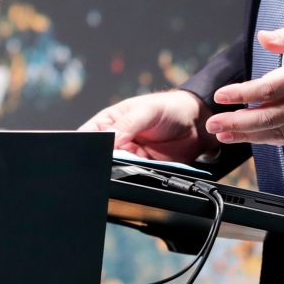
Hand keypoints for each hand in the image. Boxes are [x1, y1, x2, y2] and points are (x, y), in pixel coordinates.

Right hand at [79, 89, 211, 163]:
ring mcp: (130, 156)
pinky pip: (135, 176)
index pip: (88, 135)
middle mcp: (116, 140)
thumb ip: (128, 125)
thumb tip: (112, 140)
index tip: (92, 151)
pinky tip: (142, 168)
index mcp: (109, 122)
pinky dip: (136, 175)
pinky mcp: (144, 168)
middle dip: (104, 159)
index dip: (86, 145)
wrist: (197, 124)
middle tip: (118, 157)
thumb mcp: (147, 110)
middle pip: (100, 156)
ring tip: (133, 160)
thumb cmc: (169, 107)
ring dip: (121, 168)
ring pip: (117, 169)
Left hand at [206, 22, 283, 143]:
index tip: (222, 95)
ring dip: (248, 136)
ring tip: (224, 134)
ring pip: (278, 132)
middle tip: (213, 124)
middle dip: (237, 123)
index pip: (270, 88)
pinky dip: (270, 140)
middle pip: (269, 116)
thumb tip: (262, 37)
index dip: (243, 93)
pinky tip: (251, 138)